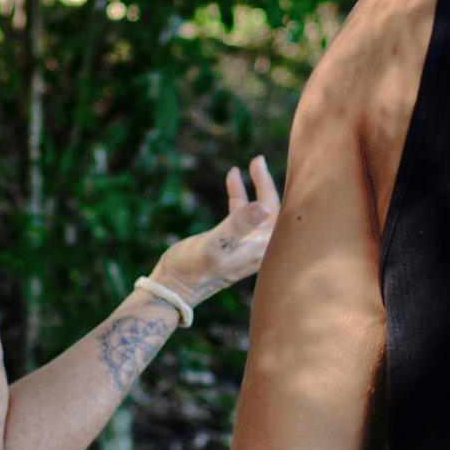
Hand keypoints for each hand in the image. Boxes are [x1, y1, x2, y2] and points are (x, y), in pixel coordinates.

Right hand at [153, 156, 278, 307]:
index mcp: (260, 250)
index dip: (270, 187)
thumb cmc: (192, 269)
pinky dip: (239, 198)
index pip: (276, 213)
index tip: (259, 163)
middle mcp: (258, 250)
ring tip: (246, 166)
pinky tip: (232, 179)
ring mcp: (246, 247)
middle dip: (265, 185)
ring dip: (253, 189)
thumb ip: (239, 225)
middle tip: (256, 159)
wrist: (172, 289)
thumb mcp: (215, 245)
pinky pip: (241, 216)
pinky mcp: (232, 245)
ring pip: (257, 212)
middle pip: (272, 211)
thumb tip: (265, 206)